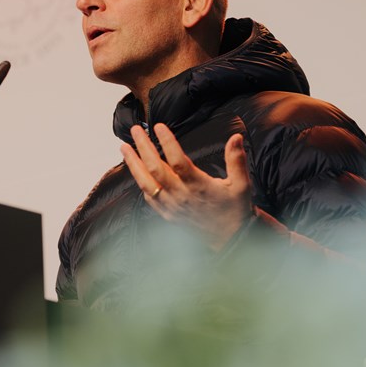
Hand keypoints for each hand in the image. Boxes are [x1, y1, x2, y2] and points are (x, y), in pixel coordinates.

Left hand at [121, 123, 252, 250]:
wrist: (231, 240)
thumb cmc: (235, 211)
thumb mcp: (241, 185)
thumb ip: (236, 160)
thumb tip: (236, 137)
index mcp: (198, 186)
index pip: (178, 161)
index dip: (167, 142)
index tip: (159, 126)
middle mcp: (181, 196)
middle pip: (155, 169)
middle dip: (143, 147)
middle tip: (135, 130)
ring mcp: (171, 206)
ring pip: (146, 183)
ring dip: (133, 164)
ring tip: (124, 148)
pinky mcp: (168, 215)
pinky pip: (148, 198)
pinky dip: (140, 183)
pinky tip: (136, 172)